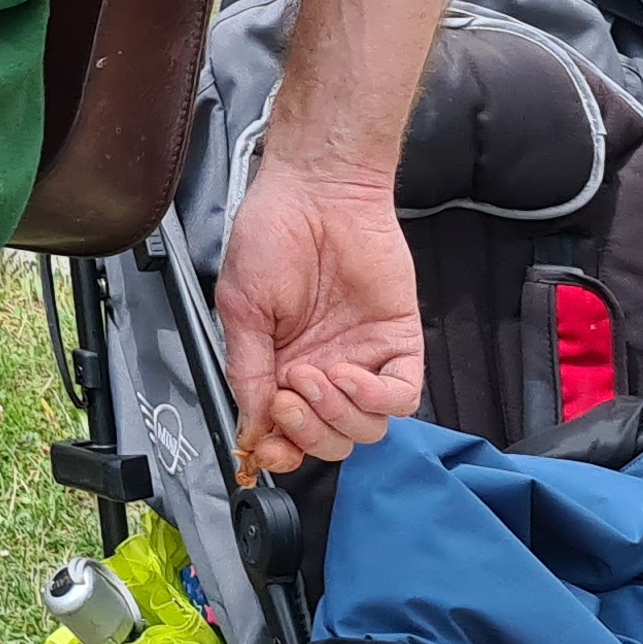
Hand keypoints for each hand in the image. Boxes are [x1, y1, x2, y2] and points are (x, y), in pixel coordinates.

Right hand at [213, 158, 423, 474]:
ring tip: (315, 375)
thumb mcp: (240, 306)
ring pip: (366, 429)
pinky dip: (375, 398)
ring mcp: (363, 359)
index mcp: (281, 366)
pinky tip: (349, 374)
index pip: (287, 433)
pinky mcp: (399, 343)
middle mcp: (324, 370)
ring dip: (337, 415)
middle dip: (306, 432)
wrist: (318, 193)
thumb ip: (247, 369)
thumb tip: (250, 426)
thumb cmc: (271, 234)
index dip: (279, 450)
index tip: (265, 448)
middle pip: (330, 441)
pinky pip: (401, 397)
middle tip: (287, 395)